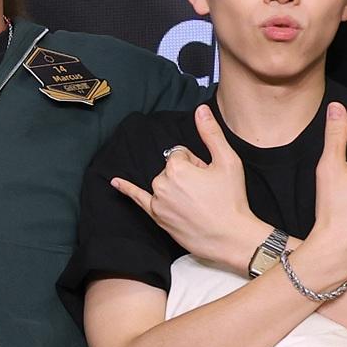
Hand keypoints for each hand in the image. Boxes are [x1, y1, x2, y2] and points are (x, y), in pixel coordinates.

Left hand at [109, 105, 270, 272]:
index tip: (209, 177)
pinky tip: (116, 182)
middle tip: (206, 191)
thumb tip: (200, 109)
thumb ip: (211, 133)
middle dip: (188, 175)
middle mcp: (161, 184)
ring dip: (177, 187)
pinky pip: (138, 199)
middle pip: (172, 168)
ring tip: (198, 202)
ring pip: (164, 183)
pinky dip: (127, 190)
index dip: (197, 163)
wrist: (230, 237)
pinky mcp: (157, 217)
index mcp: (176, 167)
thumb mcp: (227, 161)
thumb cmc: (231, 199)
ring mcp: (157, 202)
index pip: (182, 153)